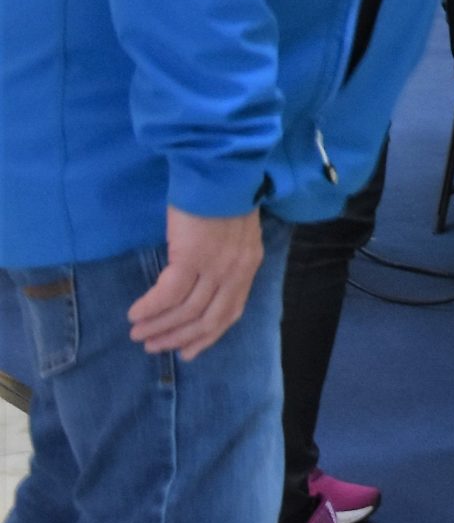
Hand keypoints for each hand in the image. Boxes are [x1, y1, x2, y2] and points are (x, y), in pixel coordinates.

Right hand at [127, 207, 265, 360]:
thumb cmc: (222, 195)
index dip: (207, 336)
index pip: (230, 313)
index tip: (187, 352)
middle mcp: (236, 271)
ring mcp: (216, 266)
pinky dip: (150, 308)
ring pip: (186, 311)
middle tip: (153, 346)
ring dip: (159, 326)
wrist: (220, 169)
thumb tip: (202, 285)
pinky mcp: (192, 257)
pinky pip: (167, 294)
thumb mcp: (234, 234)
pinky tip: (136, 313)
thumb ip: (225, 260)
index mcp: (248, 266)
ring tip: (138, 333)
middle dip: (178, 337)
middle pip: (207, 319)